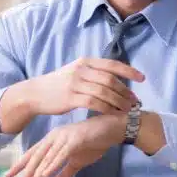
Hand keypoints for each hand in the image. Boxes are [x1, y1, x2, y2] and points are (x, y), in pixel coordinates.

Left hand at [5, 114, 125, 176]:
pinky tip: (45, 174)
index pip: (34, 154)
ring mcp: (65, 137)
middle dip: (26, 174)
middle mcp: (55, 137)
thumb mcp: (76, 162)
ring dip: (37, 173)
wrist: (113, 128)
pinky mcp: (76, 139)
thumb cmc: (93, 142)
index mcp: (53, 140)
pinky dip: (53, 164)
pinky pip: (62, 154)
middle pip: (37, 158)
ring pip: (47, 158)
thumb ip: (64, 175)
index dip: (21, 166)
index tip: (9, 176)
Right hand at [27, 57, 143, 115]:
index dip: (129, 71)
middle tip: (136, 102)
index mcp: (84, 62)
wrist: (35, 93)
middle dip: (126, 91)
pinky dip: (107, 109)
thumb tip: (113, 77)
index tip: (142, 79)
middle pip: (110, 80)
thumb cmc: (57, 85)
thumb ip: (91, 72)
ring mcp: (75, 83)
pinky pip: (94, 103)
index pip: (112, 64)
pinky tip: (113, 114)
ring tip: (128, 110)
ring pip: (105, 92)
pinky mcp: (71, 98)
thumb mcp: (74, 71)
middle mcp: (81, 70)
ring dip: (119, 102)